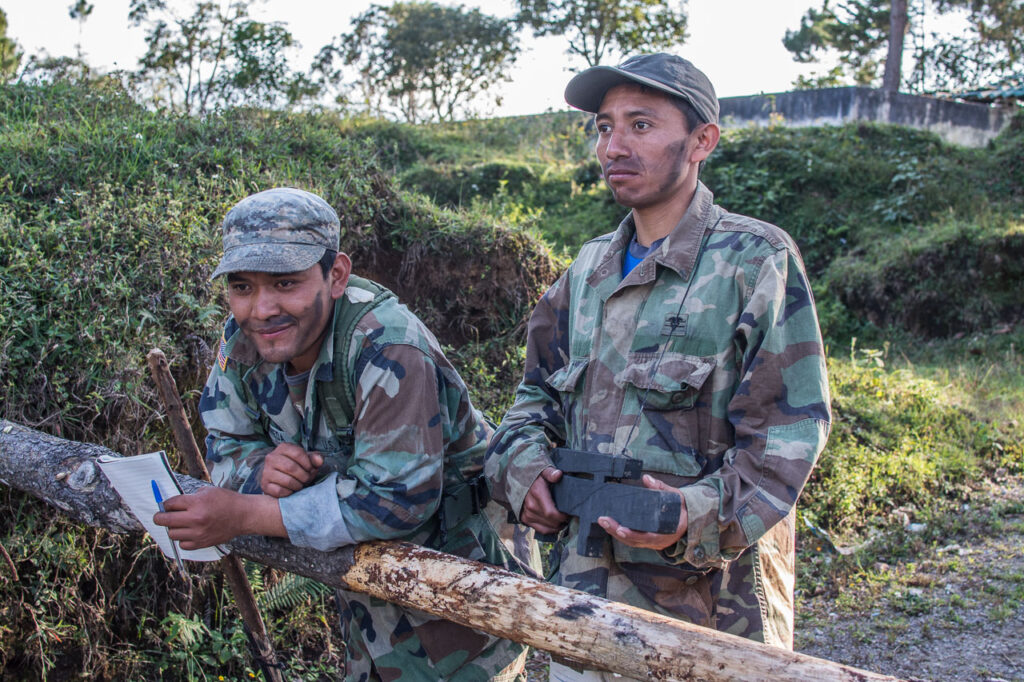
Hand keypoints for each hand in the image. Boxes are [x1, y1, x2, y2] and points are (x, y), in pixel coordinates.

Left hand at [153, 486, 283, 550]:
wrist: (243, 515)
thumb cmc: (226, 501)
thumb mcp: (207, 491)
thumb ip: (189, 498)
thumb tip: (171, 505)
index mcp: (196, 503)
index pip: (169, 504)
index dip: (166, 504)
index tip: (166, 505)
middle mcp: (195, 519)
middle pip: (164, 520)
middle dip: (160, 517)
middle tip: (160, 516)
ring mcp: (198, 533)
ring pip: (171, 534)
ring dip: (173, 528)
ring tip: (180, 524)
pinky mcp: (202, 543)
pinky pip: (182, 544)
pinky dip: (183, 539)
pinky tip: (189, 532)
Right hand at [260, 443, 323, 497]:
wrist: (278, 477)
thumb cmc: (296, 466)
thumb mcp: (306, 459)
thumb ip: (315, 458)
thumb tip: (319, 461)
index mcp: (283, 448)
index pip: (298, 453)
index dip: (308, 464)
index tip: (311, 469)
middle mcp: (271, 458)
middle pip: (292, 467)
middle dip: (304, 476)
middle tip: (307, 480)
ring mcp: (266, 471)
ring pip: (287, 481)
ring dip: (298, 485)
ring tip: (300, 485)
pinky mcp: (265, 485)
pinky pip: (280, 491)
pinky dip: (289, 492)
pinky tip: (291, 490)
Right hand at [520, 467, 568, 534]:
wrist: (518, 480)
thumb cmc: (534, 476)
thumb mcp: (543, 471)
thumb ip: (551, 473)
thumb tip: (558, 474)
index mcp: (537, 493)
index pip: (552, 513)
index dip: (563, 516)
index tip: (569, 513)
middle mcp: (531, 505)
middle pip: (551, 522)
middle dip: (562, 521)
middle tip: (568, 516)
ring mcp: (527, 513)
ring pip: (547, 528)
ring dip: (557, 526)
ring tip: (563, 520)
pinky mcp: (525, 519)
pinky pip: (540, 529)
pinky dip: (550, 529)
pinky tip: (555, 524)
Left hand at [597, 474, 687, 550]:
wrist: (690, 520)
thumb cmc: (682, 509)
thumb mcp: (676, 497)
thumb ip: (661, 488)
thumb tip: (646, 478)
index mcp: (667, 533)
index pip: (648, 537)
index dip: (633, 534)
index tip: (620, 528)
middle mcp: (659, 542)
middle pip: (634, 541)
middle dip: (617, 531)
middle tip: (603, 520)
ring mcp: (653, 544)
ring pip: (631, 542)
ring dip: (615, 533)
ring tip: (603, 521)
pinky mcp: (648, 542)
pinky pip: (632, 540)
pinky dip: (621, 534)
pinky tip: (611, 525)